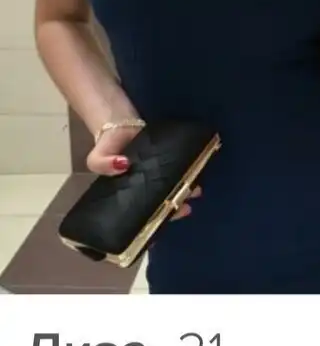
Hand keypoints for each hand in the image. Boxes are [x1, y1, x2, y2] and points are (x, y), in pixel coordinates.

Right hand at [86, 125, 200, 220]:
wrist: (119, 121)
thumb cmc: (107, 144)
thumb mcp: (96, 157)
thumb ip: (102, 164)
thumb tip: (123, 164)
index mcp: (130, 196)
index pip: (143, 217)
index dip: (153, 223)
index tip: (164, 224)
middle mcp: (146, 189)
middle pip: (162, 205)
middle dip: (175, 208)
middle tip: (185, 207)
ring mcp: (158, 176)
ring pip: (174, 190)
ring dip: (185, 192)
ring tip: (195, 190)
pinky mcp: (168, 162)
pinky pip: (180, 172)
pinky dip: (188, 175)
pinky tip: (197, 174)